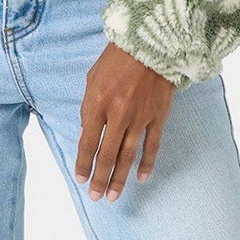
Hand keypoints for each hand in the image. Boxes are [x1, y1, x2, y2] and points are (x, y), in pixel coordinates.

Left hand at [76, 43, 175, 200]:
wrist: (151, 42)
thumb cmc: (117, 59)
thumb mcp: (92, 79)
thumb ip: (88, 108)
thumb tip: (88, 134)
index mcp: (98, 103)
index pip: (87, 142)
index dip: (83, 163)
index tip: (80, 178)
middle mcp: (118, 114)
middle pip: (107, 155)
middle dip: (99, 179)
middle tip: (95, 197)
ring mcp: (140, 117)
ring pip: (128, 156)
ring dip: (119, 179)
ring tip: (113, 196)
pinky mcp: (158, 116)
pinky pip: (152, 145)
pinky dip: (146, 163)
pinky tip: (141, 178)